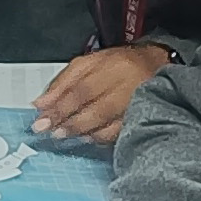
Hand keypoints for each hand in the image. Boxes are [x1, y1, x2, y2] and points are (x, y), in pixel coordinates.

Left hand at [30, 43, 172, 143]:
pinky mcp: (143, 118)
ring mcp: (138, 104)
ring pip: (108, 124)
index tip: (41, 118)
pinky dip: (101, 138)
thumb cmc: (120, 64)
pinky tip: (88, 137)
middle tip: (50, 131)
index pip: (82, 89)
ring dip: (83, 131)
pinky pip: (120, 133)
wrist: (159, 65)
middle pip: (95, 108)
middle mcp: (128, 85)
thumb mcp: (89, 63)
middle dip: (69, 122)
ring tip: (65, 135)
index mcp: (112, 67)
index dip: (60, 106)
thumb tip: (41, 104)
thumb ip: (63, 82)